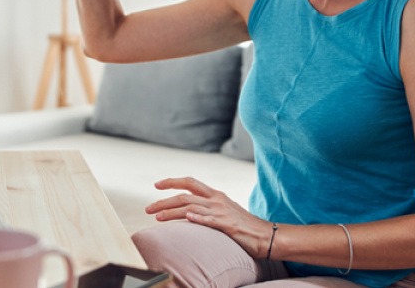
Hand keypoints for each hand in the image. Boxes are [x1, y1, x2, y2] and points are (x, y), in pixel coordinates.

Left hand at [146, 177, 272, 258]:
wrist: (266, 235)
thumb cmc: (244, 225)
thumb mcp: (225, 211)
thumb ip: (208, 208)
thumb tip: (189, 211)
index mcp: (216, 195)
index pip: (190, 182)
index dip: (172, 181)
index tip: (157, 185)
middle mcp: (217, 200)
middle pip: (185, 196)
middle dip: (164, 201)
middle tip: (148, 209)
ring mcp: (222, 212)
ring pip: (191, 208)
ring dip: (171, 212)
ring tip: (157, 217)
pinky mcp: (228, 225)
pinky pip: (210, 220)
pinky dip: (198, 218)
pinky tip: (187, 218)